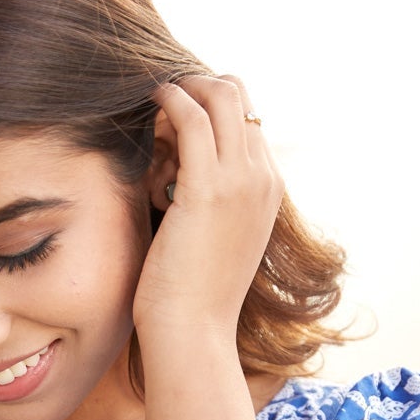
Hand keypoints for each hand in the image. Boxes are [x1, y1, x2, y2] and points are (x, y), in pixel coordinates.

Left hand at [132, 74, 283, 341]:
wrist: (193, 332)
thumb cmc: (193, 294)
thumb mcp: (215, 239)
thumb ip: (211, 203)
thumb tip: (180, 180)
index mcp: (269, 189)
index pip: (248, 120)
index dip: (211, 106)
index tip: (177, 114)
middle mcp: (262, 179)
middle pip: (239, 97)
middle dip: (200, 87)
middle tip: (165, 99)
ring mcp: (240, 182)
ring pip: (221, 97)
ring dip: (184, 87)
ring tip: (155, 98)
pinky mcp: (208, 188)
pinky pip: (193, 118)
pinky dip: (171, 99)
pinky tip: (150, 100)